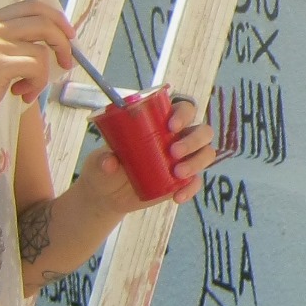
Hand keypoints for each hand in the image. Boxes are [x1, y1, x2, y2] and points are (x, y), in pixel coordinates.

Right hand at [0, 0, 73, 159]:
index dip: (56, 18)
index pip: (31, 5)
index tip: (69, 36)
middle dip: (62, 43)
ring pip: (41, 49)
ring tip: (28, 88)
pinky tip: (21, 94)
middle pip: (42, 21)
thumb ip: (18, 40)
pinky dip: (37, 84)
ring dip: (44, 74)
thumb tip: (61, 33)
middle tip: (66, 62)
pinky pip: (36, 68)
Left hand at [74, 87, 215, 214]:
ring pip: (206, 153)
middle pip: (202, 130)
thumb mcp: (99, 161)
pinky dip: (191, 188)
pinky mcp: (184, 180)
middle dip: (193, 140)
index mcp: (161, 122)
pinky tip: (177, 197)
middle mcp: (178, 137)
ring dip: (197, 162)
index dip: (184, 113)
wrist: (106, 195)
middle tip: (174, 152)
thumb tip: (109, 162)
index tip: (171, 126)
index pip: (184, 108)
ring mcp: (183, 159)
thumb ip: (102, 159)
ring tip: (177, 173)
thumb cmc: (105, 167)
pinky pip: (196, 181)